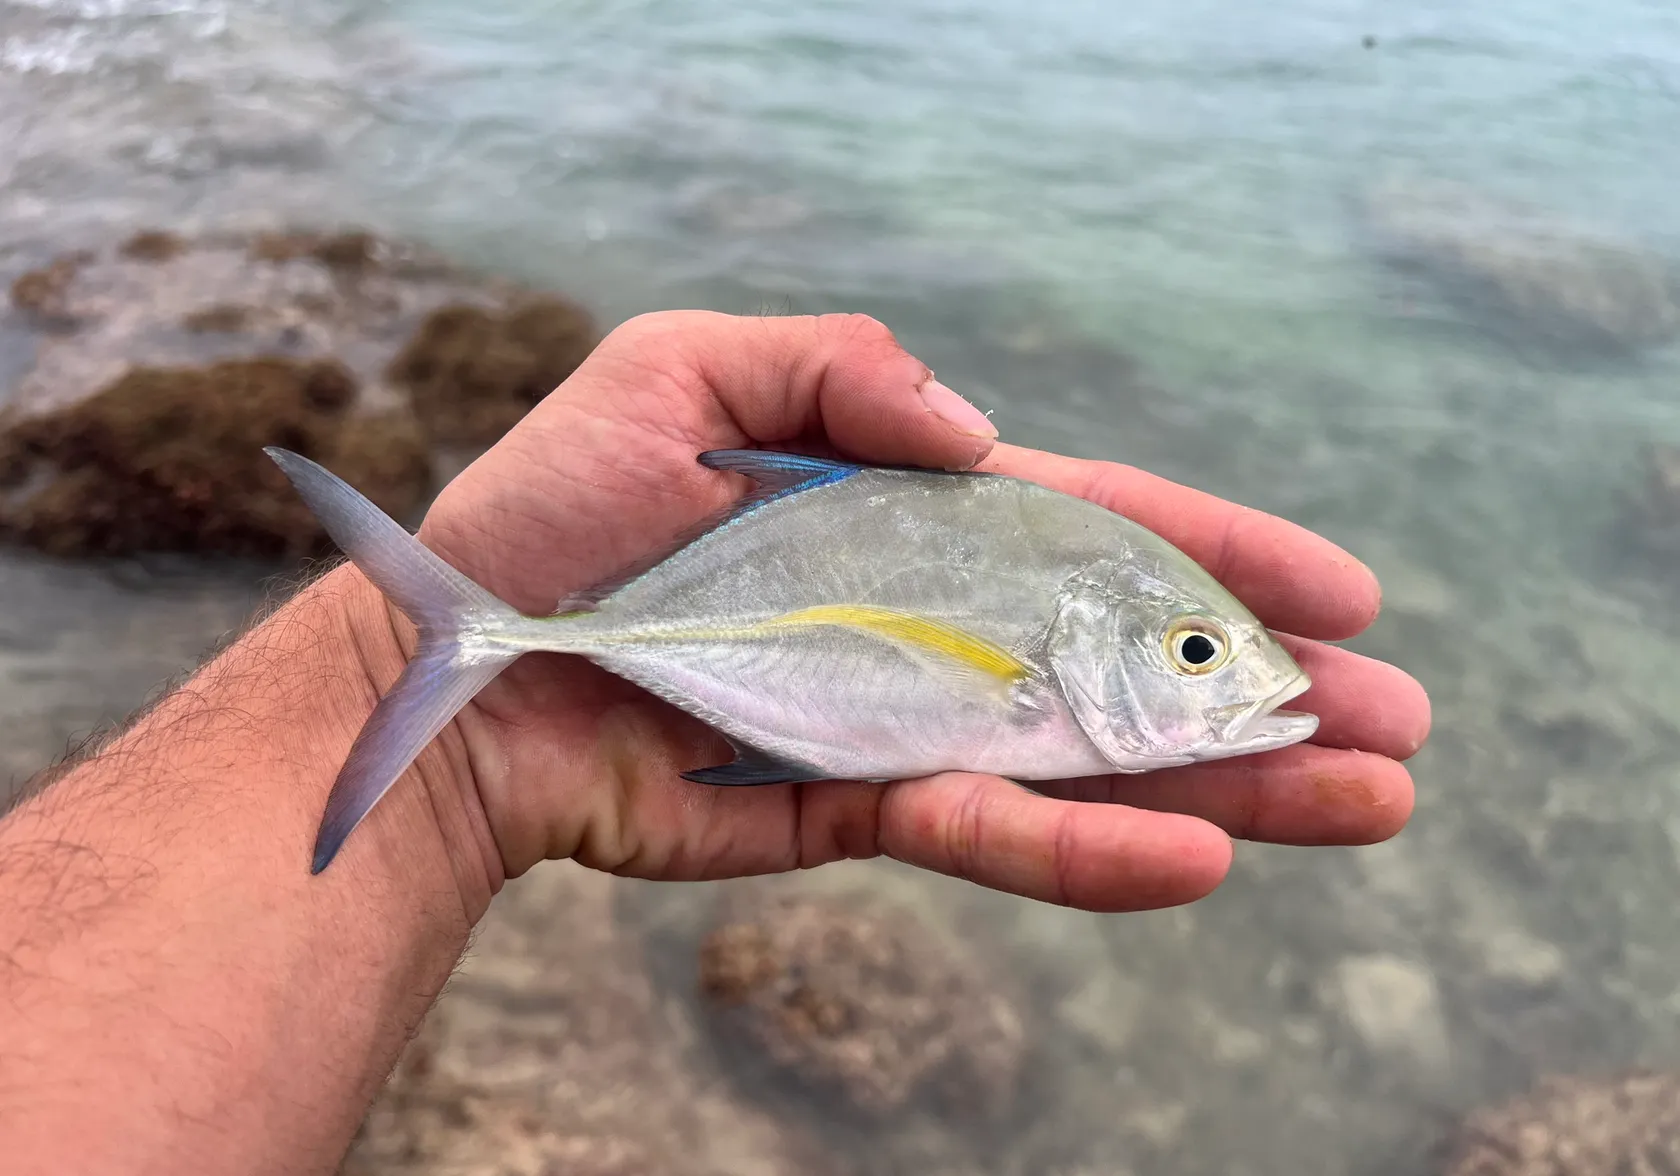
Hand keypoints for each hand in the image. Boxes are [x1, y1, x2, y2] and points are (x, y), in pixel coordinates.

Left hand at [410, 310, 1428, 913]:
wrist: (461, 666)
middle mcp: (932, 619)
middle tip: (1397, 730)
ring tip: (1362, 807)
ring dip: (1227, 792)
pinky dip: (1083, 848)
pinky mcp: (857, 808)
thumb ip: (839, 366)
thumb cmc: (554, 509)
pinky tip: (1193, 862)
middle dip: (1263, 695)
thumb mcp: (680, 374)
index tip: (1343, 592)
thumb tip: (984, 436)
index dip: (1221, 554)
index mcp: (914, 513)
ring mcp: (905, 720)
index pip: (1099, 529)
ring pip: (1090, 763)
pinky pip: (985, 832)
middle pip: (1128, 658)